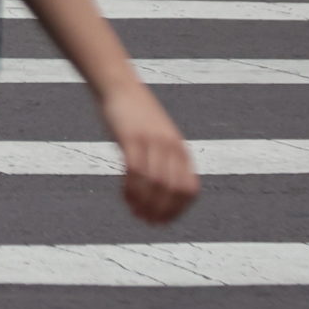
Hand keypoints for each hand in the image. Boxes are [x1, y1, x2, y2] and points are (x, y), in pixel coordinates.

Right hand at [100, 83, 198, 223]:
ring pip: (155, 184)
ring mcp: (151, 141)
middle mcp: (170, 147)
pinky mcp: (131, 137)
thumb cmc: (137, 115)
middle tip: (145, 221)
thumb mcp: (158, 137)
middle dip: (161, 211)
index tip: (162, 222)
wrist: (119, 86)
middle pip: (173, 190)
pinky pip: (134, 171)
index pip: (189, 189)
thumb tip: (161, 190)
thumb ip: (163, 160)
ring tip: (134, 212)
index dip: (177, 211)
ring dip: (145, 204)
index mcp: (180, 150)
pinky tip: (124, 196)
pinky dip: (131, 189)